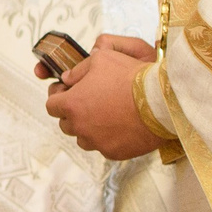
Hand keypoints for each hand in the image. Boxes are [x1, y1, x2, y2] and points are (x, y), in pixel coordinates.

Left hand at [43, 32, 163, 160]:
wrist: (160, 101)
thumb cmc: (131, 77)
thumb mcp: (101, 59)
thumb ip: (78, 69)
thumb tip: (67, 78)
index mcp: (72, 104)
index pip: (51, 106)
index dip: (58, 98)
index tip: (68, 93)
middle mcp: (80, 127)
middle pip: (65, 123)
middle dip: (73, 113)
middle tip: (89, 101)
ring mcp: (96, 142)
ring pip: (83, 138)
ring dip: (88, 128)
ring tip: (105, 114)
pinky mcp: (113, 153)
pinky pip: (103, 147)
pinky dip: (107, 138)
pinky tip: (120, 125)